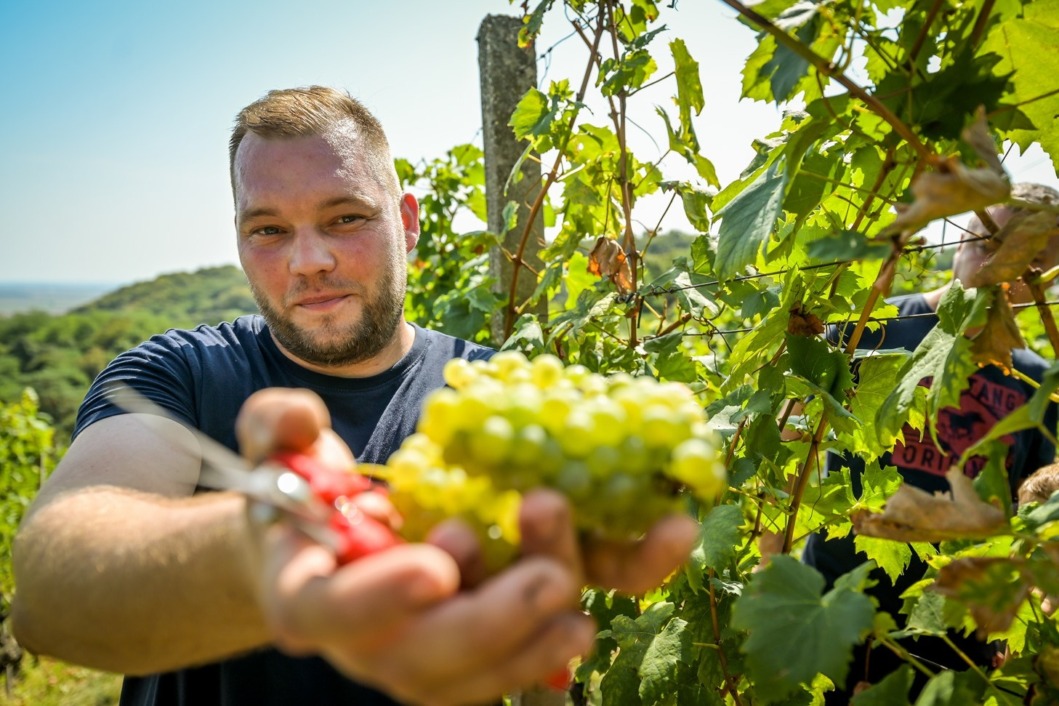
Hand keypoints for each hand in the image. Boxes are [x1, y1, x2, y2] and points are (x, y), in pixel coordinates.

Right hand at [235, 388, 596, 705]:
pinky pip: (518, 661)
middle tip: (548, 580)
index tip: (435, 569)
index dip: (381, 599)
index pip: (330, 612)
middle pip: (424, 661)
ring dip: (539, 633)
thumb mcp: (276, 445)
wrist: (330, 538)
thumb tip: (302, 419)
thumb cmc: (302, 489)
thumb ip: (276, 426)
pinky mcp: (476, 651)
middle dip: (491, 623)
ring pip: (481, 672)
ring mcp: (426, 657)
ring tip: (581, 581)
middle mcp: (369, 644)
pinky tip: (602, 602)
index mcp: (308, 595)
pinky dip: (563, 635)